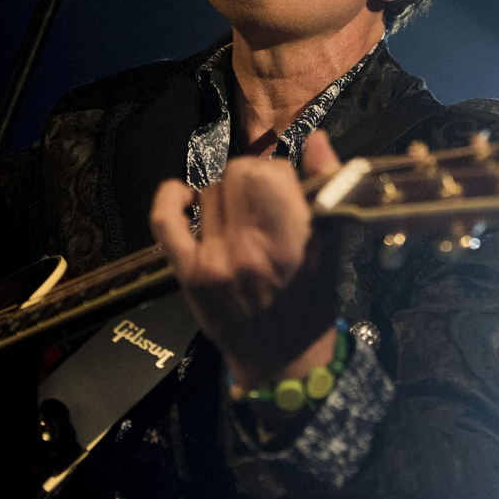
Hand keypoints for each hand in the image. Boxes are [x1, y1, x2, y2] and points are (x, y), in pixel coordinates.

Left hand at [149, 130, 343, 388]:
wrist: (283, 361)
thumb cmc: (314, 300)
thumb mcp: (333, 246)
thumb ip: (326, 187)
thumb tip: (316, 137)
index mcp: (290, 241)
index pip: (268, 172)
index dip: (278, 173)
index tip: (285, 190)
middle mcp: (248, 248)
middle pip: (236, 175)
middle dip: (251, 179)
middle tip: (261, 203)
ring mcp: (214, 260)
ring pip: (210, 191)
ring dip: (225, 195)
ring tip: (239, 217)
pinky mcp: (188, 273)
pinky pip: (165, 219)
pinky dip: (171, 197)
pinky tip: (185, 195)